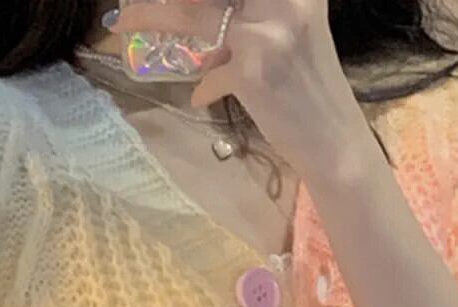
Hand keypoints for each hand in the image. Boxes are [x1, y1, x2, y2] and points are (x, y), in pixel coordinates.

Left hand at [110, 1, 357, 178]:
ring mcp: (268, 32)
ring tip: (122, 20)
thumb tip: (196, 13)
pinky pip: (210, 73)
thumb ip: (250, 17)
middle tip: (128, 4)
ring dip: (150, 15)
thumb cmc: (311, 89)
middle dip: (162, 2)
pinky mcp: (253, 70)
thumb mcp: (288, 36)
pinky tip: (203, 96)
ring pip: (193, 14)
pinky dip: (204, 86)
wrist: (335, 142)